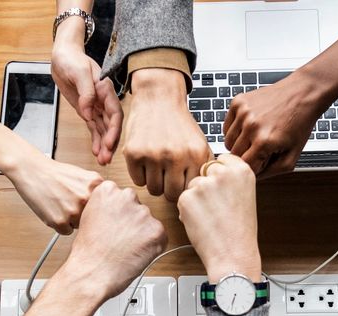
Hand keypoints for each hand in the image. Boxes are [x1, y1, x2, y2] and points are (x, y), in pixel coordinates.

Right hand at [5, 157, 101, 234]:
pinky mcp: (60, 222)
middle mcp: (86, 198)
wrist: (33, 171)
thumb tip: (109, 208)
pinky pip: (66, 231)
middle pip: (93, 218)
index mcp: (96, 186)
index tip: (90, 207)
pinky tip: (54, 210)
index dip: (96, 208)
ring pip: (80, 226)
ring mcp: (73, 211)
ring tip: (60, 205)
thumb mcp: (84, 176)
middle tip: (70, 203)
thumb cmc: (56, 174)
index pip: (105, 207)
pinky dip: (60, 225)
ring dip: (72, 220)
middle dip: (84, 214)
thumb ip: (97, 191)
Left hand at [52, 21, 121, 164]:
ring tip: (103, 161)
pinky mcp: (87, 110)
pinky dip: (96, 140)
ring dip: (104, 145)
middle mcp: (103, 99)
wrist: (62, 56)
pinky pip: (93, 128)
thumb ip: (86, 92)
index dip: (114, 129)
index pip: (115, 113)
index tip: (109, 143)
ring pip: (103, 129)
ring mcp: (95, 106)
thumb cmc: (71, 59)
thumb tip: (88, 112)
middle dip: (110, 142)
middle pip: (111, 125)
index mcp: (105, 89)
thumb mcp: (79, 72)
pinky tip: (97, 152)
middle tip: (106, 158)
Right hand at [57, 181, 167, 300]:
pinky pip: (159, 237)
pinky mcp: (157, 230)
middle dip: (132, 222)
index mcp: (108, 190)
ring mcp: (144, 213)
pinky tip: (135, 254)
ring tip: (125, 249)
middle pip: (137, 207)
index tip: (113, 224)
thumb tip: (119, 210)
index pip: (122, 196)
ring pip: (148, 222)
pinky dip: (151, 247)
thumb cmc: (88, 251)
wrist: (93, 273)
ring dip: (142, 234)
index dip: (118, 214)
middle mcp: (127, 197)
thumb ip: (106, 207)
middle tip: (120, 239)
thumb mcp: (88, 217)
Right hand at [123, 68, 211, 201]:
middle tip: (167, 177)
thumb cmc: (179, 124)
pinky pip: (138, 181)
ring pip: (154, 190)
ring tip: (157, 168)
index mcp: (196, 155)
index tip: (181, 182)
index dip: (185, 188)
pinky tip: (146, 162)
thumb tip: (204, 192)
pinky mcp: (134, 153)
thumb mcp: (200, 143)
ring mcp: (153, 155)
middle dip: (169, 189)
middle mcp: (175, 156)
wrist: (159, 98)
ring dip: (155, 182)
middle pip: (171, 195)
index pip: (190, 190)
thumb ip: (203, 167)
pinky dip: (141, 175)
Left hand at [177, 154, 260, 281]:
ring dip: (196, 199)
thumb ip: (230, 179)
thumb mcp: (245, 196)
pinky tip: (202, 223)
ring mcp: (204, 184)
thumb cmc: (240, 231)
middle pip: (204, 171)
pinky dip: (187, 211)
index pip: (221, 160)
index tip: (223, 190)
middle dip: (206, 186)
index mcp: (242, 170)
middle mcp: (223, 173)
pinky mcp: (187, 198)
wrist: (233, 254)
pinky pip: (182, 199)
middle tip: (217, 208)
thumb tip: (212, 171)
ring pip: (192, 185)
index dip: (219, 176)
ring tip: (212, 218)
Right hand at [224, 72, 328, 176]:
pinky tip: (250, 126)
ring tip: (256, 137)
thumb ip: (271, 172)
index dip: (254, 167)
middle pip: (234, 155)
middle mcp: (251, 126)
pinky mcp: (238, 102)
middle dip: (246, 156)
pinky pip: (226, 126)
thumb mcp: (292, 156)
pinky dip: (235, 130)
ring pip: (228, 142)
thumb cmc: (299, 123)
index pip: (245, 167)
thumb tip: (253, 178)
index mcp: (264, 141)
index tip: (262, 162)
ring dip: (239, 143)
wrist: (303, 93)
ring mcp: (243, 112)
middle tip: (261, 149)